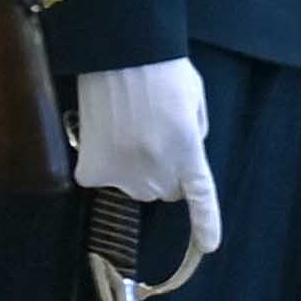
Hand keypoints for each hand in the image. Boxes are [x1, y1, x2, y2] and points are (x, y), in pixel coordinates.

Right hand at [73, 60, 221, 255]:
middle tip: (154, 135)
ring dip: (134, 167)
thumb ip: (193, 136)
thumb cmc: (163, 71)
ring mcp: (122, 175)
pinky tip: (104, 134)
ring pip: (134, 187)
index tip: (209, 245)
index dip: (206, 223)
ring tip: (127, 129)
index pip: (200, 197)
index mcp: (188, 154)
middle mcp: (157, 172)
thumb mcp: (195, 103)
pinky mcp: (91, 171)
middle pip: (164, 190)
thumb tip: (180, 156)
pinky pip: (101, 178)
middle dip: (164, 171)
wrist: (117, 54)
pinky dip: (101, 162)